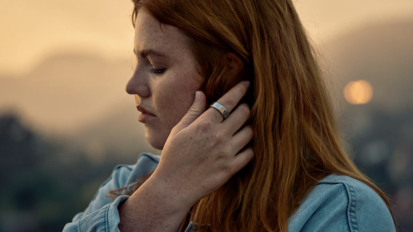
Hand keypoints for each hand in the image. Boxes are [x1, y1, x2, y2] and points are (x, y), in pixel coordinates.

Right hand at [152, 81, 252, 207]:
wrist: (173, 187)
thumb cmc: (173, 157)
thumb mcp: (178, 130)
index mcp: (205, 124)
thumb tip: (201, 93)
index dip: (240, 90)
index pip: (228, 101)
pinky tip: (241, 147)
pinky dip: (248, 148)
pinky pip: (250, 153)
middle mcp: (219, 136)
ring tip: (240, 129)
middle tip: (242, 109)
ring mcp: (227, 153)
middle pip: (244, 113)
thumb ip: (193, 111)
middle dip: (245, 108)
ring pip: (250, 132)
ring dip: (247, 128)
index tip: (246, 84)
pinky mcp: (231, 168)